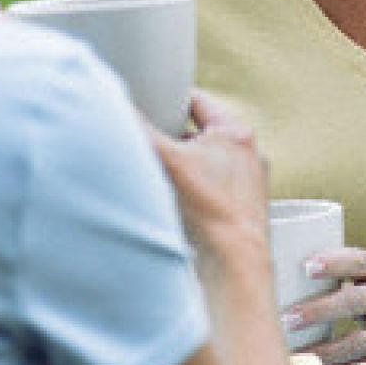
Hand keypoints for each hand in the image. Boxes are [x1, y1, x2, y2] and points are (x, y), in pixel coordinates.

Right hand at [146, 89, 268, 257]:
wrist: (234, 264)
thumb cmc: (216, 212)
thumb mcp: (170, 161)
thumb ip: (143, 131)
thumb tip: (119, 109)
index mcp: (236, 133)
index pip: (196, 101)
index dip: (170, 100)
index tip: (152, 104)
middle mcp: (246, 155)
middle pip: (196, 133)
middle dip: (173, 139)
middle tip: (154, 146)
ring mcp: (244, 183)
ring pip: (201, 162)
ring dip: (181, 168)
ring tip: (166, 179)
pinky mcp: (237, 208)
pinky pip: (207, 188)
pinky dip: (190, 191)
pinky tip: (177, 203)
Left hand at [282, 247, 365, 364]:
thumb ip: (355, 280)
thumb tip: (303, 289)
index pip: (360, 261)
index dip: (334, 262)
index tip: (308, 266)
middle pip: (352, 302)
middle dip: (317, 312)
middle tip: (287, 319)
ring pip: (356, 343)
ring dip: (323, 351)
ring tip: (294, 355)